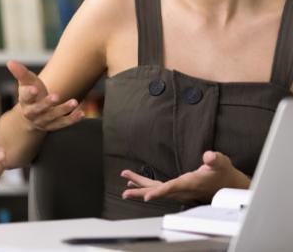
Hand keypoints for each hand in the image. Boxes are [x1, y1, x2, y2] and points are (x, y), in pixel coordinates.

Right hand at [7, 60, 83, 131]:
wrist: (33, 115)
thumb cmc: (31, 92)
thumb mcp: (26, 82)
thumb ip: (20, 72)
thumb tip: (10, 61)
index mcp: (24, 101)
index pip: (25, 97)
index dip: (30, 93)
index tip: (35, 88)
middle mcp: (32, 113)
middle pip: (39, 109)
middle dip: (47, 103)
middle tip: (56, 96)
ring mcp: (43, 121)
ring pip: (53, 117)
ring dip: (64, 110)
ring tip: (74, 102)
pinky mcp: (54, 126)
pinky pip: (63, 124)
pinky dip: (72, 119)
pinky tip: (82, 112)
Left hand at [120, 151, 250, 203]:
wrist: (228, 185)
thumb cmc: (222, 172)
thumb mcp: (221, 162)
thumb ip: (215, 159)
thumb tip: (209, 156)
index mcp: (190, 184)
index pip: (172, 188)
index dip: (159, 192)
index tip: (146, 197)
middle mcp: (183, 190)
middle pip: (159, 192)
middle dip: (141, 192)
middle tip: (125, 193)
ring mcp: (179, 190)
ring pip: (156, 190)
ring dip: (141, 187)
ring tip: (126, 185)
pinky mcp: (178, 189)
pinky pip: (159, 188)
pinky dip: (147, 186)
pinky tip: (137, 183)